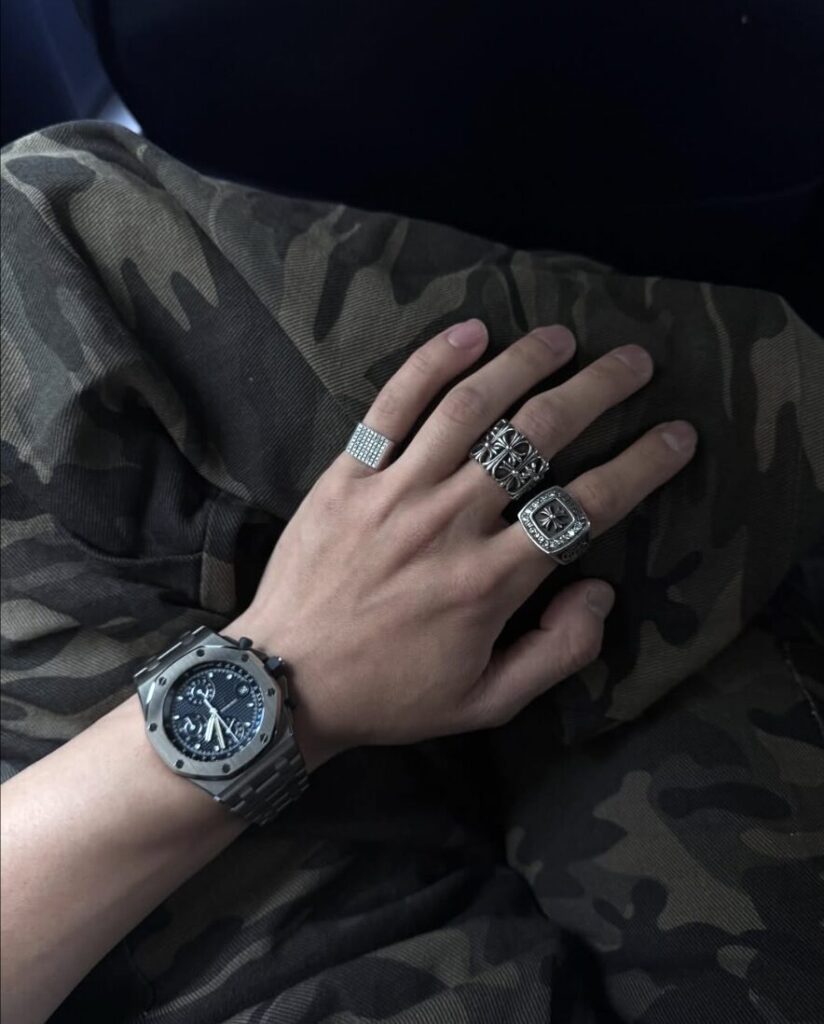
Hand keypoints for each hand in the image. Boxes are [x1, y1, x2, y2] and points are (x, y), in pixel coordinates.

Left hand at [230, 320, 696, 769]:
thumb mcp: (487, 702)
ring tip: (562, 337)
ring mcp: (396, 492)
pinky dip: (432, 362)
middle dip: (598, 390)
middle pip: (538, 435)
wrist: (286, 684)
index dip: (643, 464)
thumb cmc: (391, 694)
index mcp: (492, 580)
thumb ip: (558, 652)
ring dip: (525, 362)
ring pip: (472, 407)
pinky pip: (392, 405)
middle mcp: (451, 522)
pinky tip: (471, 333)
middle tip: (635, 362)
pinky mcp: (348, 475)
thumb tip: (599, 588)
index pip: (586, 506)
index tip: (678, 434)